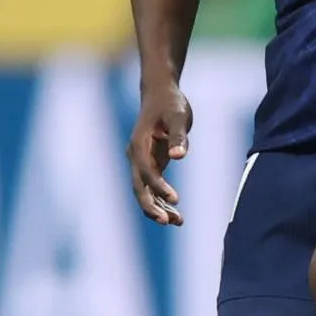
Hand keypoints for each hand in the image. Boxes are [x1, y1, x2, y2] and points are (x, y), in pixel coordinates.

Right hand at [128, 83, 194, 225]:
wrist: (161, 94)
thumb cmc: (170, 103)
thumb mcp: (178, 115)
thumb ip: (178, 136)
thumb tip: (179, 156)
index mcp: (139, 145)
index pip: (146, 172)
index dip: (159, 187)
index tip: (176, 199)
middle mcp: (136, 156)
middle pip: (139, 188)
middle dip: (151, 206)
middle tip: (167, 221)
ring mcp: (142, 162)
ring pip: (146, 192)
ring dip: (159, 208)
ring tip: (178, 222)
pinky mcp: (152, 164)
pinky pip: (154, 188)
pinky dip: (163, 201)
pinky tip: (177, 215)